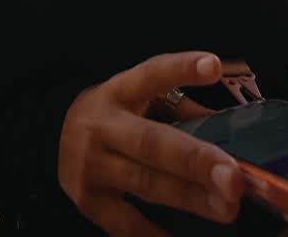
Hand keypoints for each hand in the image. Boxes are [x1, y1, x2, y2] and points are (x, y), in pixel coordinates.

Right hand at [59, 52, 244, 235]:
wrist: (52, 138)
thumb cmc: (115, 116)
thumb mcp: (140, 100)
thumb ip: (184, 111)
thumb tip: (236, 128)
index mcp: (119, 91)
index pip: (152, 75)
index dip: (182, 70)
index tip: (214, 67)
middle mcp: (102, 126)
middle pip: (153, 144)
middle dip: (197, 161)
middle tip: (235, 178)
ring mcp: (91, 166)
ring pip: (146, 183)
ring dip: (192, 198)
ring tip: (228, 208)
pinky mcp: (88, 200)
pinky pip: (125, 223)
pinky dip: (153, 234)